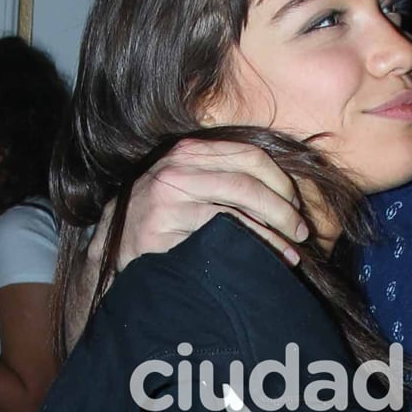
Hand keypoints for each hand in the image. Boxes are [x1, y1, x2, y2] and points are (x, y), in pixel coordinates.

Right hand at [87, 138, 308, 273]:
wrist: (111, 252)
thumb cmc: (159, 224)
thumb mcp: (187, 191)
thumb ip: (221, 181)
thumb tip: (283, 196)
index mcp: (189, 151)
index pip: (248, 155)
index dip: (280, 181)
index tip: (296, 207)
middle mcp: (178, 165)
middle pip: (249, 178)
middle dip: (283, 207)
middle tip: (299, 232)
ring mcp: (168, 192)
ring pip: (239, 204)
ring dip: (273, 230)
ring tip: (290, 252)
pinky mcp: (164, 221)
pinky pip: (221, 229)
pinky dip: (251, 244)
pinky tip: (264, 260)